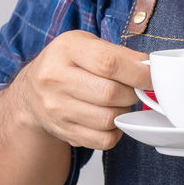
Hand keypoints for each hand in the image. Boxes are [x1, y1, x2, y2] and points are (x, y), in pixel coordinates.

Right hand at [8, 30, 151, 150]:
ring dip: (123, 112)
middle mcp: (55, 78)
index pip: (108, 63)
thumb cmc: (66, 63)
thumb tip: (148, 70)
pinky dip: (115, 131)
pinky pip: (102, 140)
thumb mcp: (86, 44)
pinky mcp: (62, 131)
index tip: (152, 77)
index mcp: (66, 49)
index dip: (137, 72)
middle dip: (132, 92)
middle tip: (133, 88)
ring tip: (119, 101)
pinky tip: (110, 118)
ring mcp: (55, 108)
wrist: (31, 91)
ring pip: (108, 119)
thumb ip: (118, 54)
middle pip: (110, 93)